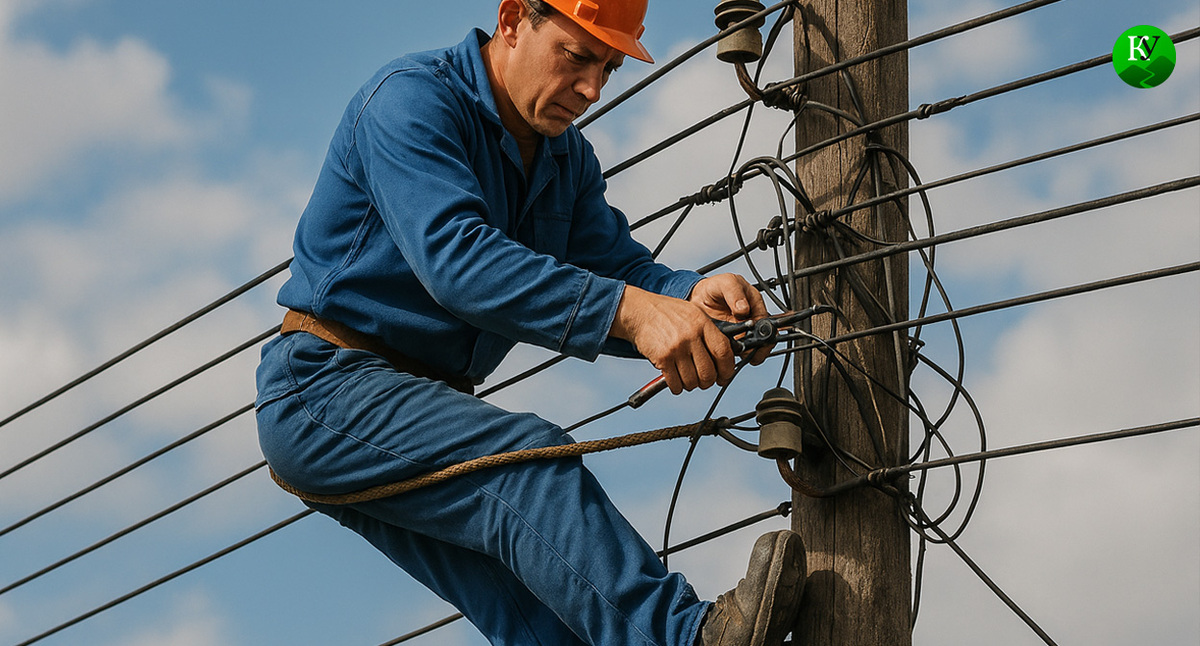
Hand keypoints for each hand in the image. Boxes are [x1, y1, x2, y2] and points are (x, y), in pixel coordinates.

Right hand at [609, 285, 734, 394]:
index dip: (727, 369)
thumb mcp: (693, 314)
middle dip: (708, 382)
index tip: (724, 376)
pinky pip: (675, 383)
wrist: (638, 311)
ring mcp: (676, 347)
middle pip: (708, 372)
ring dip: (691, 385)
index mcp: (702, 323)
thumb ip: (709, 332)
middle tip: (704, 381)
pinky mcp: (662, 358)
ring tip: (687, 379)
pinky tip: (675, 381)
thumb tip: (727, 355)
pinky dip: (677, 387)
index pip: (723, 352)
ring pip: (692, 381)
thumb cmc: (667, 314)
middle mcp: (691, 335)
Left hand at [687, 274, 771, 365]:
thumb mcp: (726, 283)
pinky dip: (734, 355)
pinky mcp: (732, 340)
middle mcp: (751, 318)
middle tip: (750, 352)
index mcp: (754, 303)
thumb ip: (735, 293)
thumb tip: (744, 309)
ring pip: (752, 347)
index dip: (762, 331)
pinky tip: (730, 354)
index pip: (765, 321)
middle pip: (763, 337)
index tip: (753, 337)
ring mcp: (742, 331)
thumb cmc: (715, 287)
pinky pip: (738, 351)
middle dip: (758, 347)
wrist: (698, 297)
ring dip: (748, 353)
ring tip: (739, 354)